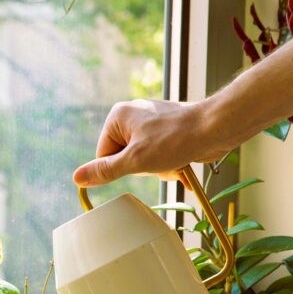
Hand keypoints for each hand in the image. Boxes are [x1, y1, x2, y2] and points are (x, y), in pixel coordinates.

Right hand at [72, 99, 229, 186]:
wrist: (216, 128)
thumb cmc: (176, 140)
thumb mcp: (136, 161)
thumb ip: (105, 171)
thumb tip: (76, 178)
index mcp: (118, 116)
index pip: (103, 155)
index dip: (121, 167)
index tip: (140, 164)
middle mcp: (132, 115)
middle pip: (123, 157)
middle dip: (143, 168)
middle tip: (159, 161)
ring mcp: (151, 122)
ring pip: (142, 159)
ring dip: (158, 168)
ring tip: (173, 160)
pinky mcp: (167, 129)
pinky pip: (158, 154)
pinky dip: (168, 162)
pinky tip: (181, 160)